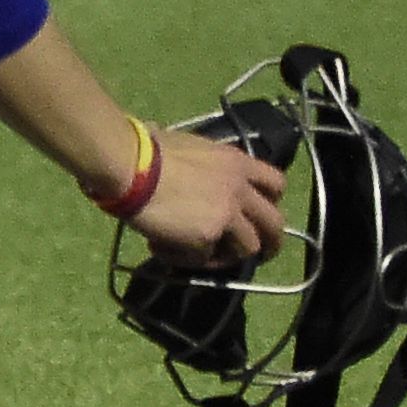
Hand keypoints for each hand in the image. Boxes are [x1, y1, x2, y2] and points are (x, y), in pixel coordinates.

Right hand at [130, 126, 284, 271]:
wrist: (131, 167)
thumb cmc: (148, 149)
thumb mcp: (190, 147)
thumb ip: (203, 164)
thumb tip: (183, 167)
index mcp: (237, 163)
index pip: (275, 184)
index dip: (270, 202)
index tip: (257, 213)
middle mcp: (240, 190)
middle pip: (274, 223)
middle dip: (271, 242)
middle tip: (258, 253)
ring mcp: (227, 216)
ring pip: (247, 248)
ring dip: (225, 256)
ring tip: (197, 256)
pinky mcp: (206, 238)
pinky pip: (202, 258)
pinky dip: (183, 258)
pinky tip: (159, 247)